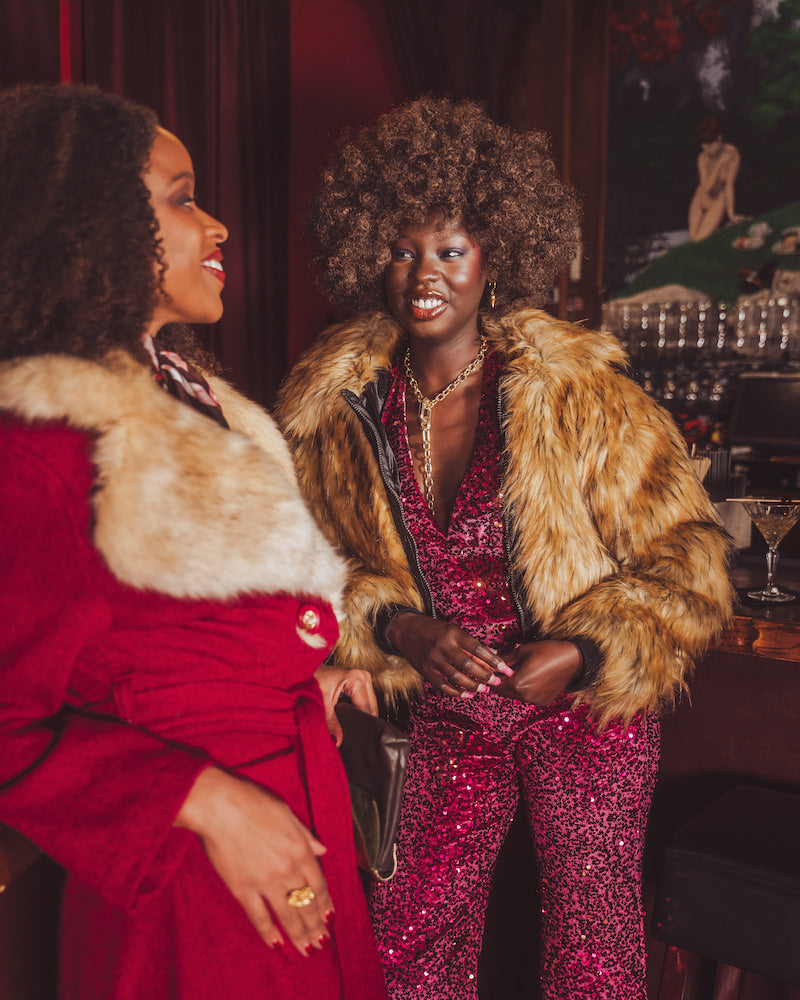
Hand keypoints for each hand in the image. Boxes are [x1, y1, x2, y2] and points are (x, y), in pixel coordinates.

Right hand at [175, 767, 333, 955]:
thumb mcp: (287, 813)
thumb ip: (306, 835)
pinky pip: (259, 917)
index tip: (329, 917)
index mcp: (300, 849)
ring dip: (299, 934)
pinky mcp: (242, 889)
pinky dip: (269, 932)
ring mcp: (265, 882)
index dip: (326, 903)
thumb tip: (322, 850)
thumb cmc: (253, 802)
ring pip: (288, 915)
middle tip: (321, 941)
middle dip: (316, 925)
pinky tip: (277, 944)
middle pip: (307, 903)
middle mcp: (287, 869)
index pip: (319, 884)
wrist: (219, 806)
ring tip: (307, 949)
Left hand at [314, 665, 377, 745]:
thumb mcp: (322, 703)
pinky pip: (365, 700)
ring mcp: (362, 677)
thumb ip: (331, 723)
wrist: (303, 670)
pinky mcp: (359, 681)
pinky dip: (359, 709)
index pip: (367, 709)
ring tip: (348, 724)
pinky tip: (349, 715)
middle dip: (361, 720)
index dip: (359, 724)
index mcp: (357, 679)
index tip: (353, 735)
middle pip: (371, 707)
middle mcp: (363, 676)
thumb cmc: (310, 679)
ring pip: (370, 704)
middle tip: (349, 732)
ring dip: (361, 715)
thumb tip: (338, 740)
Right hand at [387, 612, 511, 697]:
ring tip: (484, 690)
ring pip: (456, 676)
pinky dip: (456, 692)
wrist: (406, 630)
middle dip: (485, 675)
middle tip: (496, 682)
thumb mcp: (453, 631)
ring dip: (472, 685)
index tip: (505, 669)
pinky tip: (467, 695)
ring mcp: (433, 659)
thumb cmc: (434, 629)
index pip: (478, 648)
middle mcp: (443, 646)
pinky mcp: (425, 670)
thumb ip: (471, 644)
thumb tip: (493, 654)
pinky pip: (443, 685)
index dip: (493, 660)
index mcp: (453, 634)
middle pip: (468, 664)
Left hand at [494, 640, 581, 705]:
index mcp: (518, 684)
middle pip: (504, 691)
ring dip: (513, 685)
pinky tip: (532, 677)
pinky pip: (527, 697)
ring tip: (520, 671)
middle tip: (505, 668)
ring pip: (515, 695)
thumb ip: (503, 658)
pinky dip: (525, 689)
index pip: (494, 684)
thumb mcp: (521, 651)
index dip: (491, 675)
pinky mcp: (543, 702)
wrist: (573, 660)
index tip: (491, 668)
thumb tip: (489, 657)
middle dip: (501, 680)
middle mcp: (525, 696)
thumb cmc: (548, 652)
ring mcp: (535, 701)